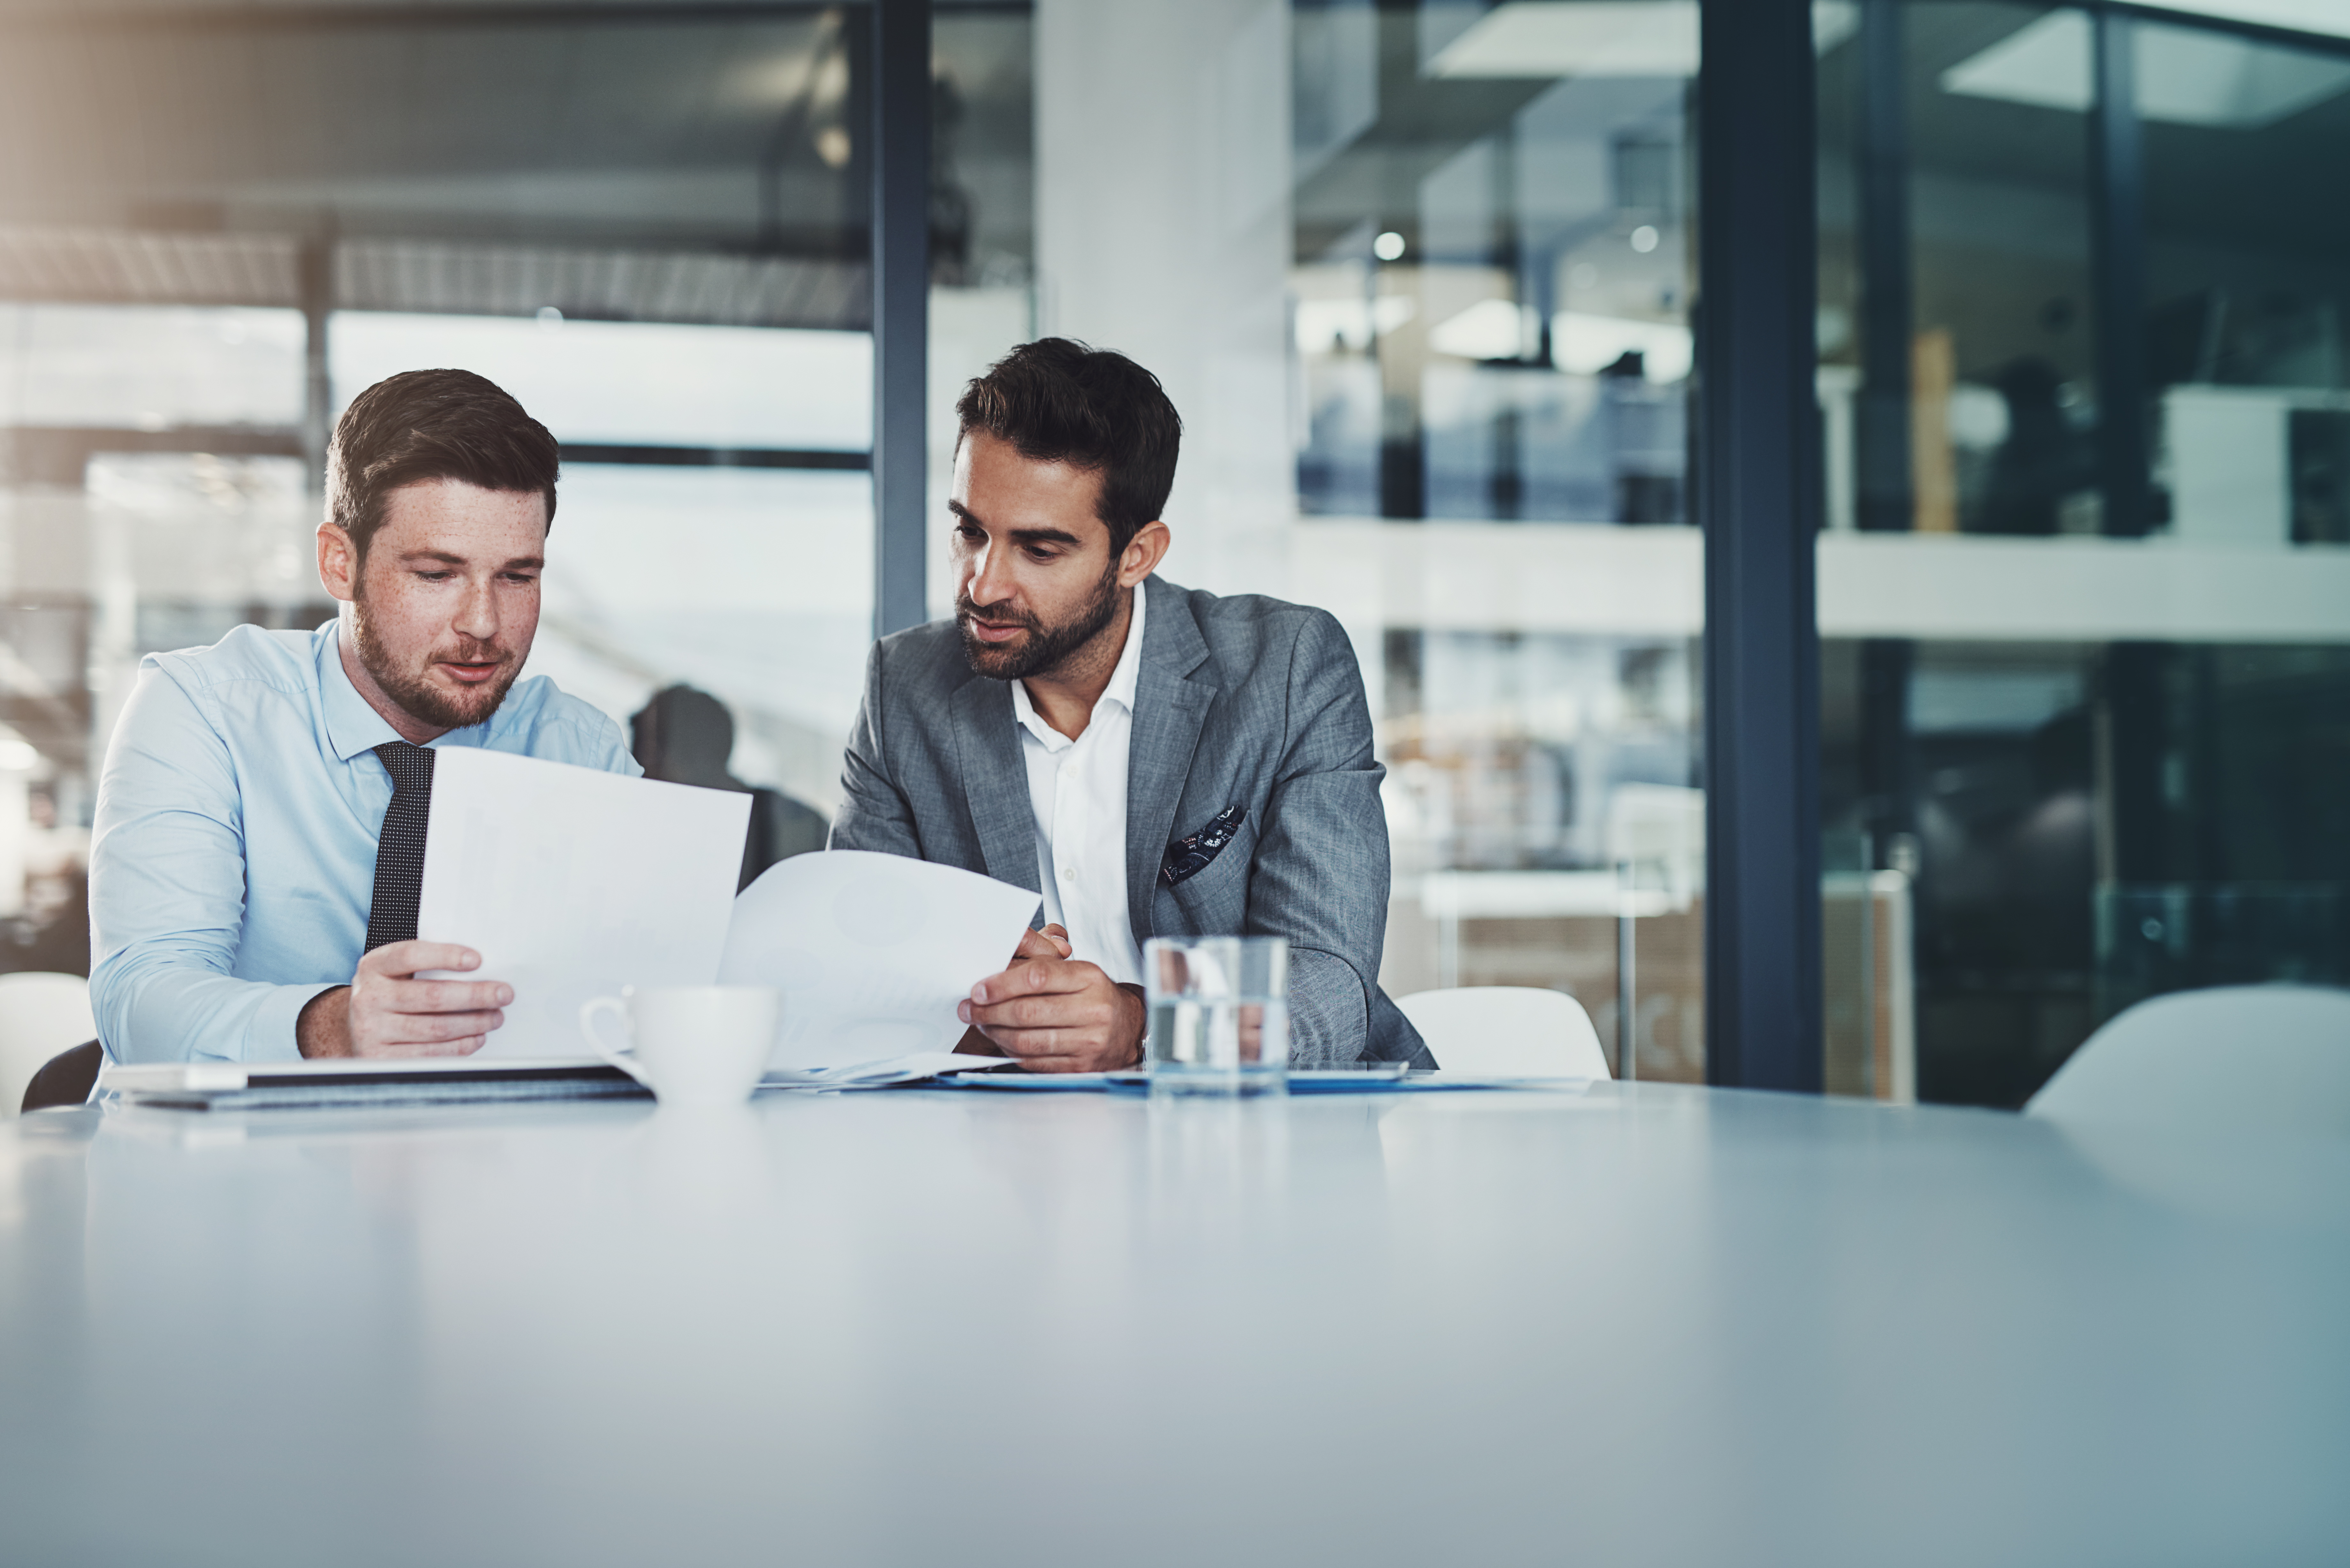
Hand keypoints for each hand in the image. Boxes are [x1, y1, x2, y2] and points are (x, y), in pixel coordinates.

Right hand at [297, 942, 511, 1058]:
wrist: (353, 1028)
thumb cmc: (390, 992)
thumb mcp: (396, 971)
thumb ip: (427, 964)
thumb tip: (481, 966)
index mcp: (373, 966)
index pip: (410, 955)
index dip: (445, 956)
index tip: (477, 959)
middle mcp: (368, 997)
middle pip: (432, 996)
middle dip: (476, 995)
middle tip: (504, 993)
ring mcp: (371, 1030)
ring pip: (436, 1028)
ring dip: (475, 1023)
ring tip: (496, 1016)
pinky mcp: (380, 1058)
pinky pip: (430, 1054)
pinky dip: (460, 1046)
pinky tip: (477, 1037)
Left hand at [958, 941, 1146, 1072]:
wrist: (1128, 1027)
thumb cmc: (1095, 996)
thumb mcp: (1076, 972)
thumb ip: (1040, 967)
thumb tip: (995, 972)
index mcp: (1089, 978)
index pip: (1037, 977)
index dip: (1001, 984)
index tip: (978, 989)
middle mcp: (1093, 1009)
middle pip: (1027, 1011)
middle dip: (989, 1011)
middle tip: (970, 1009)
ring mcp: (1089, 1041)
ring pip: (1027, 1040)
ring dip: (996, 1033)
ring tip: (982, 1025)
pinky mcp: (1081, 1066)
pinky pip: (1035, 1061)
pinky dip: (1011, 1052)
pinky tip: (1002, 1041)